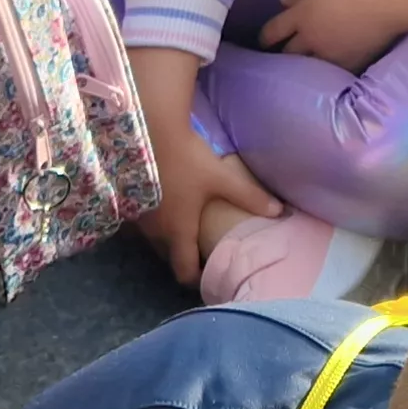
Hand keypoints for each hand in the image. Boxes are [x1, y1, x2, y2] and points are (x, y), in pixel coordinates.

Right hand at [133, 50, 281, 284]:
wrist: (151, 131)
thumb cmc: (187, 159)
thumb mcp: (222, 178)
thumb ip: (250, 197)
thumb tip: (278, 211)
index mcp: (179, 230)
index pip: (184, 269)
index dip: (196, 277)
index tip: (207, 277)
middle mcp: (155, 230)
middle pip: (168, 255)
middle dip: (182, 256)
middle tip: (198, 250)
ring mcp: (139, 216)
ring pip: (154, 237)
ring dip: (167, 237)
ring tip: (182, 227)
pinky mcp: (129, 199)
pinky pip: (142, 220)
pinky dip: (153, 219)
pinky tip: (162, 204)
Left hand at [258, 0, 407, 68]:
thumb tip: (282, 2)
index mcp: (301, 15)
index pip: (272, 32)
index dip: (265, 37)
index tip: (264, 41)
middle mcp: (311, 39)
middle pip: (287, 54)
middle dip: (283, 53)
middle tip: (284, 53)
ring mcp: (330, 55)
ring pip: (308, 67)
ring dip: (304, 65)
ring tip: (304, 65)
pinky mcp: (350, 65)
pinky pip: (332, 72)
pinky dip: (328, 69)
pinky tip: (329, 67)